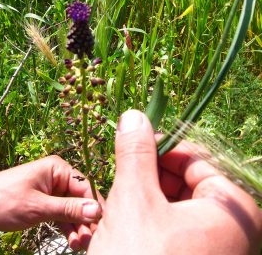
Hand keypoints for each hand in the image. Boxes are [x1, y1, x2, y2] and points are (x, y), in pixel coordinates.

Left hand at [0, 155, 102, 249]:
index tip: (102, 227)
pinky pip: (61, 214)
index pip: (85, 187)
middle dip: (85, 220)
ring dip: (77, 226)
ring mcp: (51, 190)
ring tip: (79, 245)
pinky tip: (71, 240)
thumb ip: (68, 209)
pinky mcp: (44, 202)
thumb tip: (97, 210)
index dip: (95, 206)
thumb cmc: (3, 200)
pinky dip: (66, 226)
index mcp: (57, 169)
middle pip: (80, 199)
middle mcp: (57, 177)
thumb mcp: (38, 207)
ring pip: (71, 209)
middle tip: (88, 241)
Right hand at [88, 110, 261, 254]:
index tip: (133, 145)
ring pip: (177, 207)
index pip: (197, 159)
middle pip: (188, 183)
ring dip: (146, 201)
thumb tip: (135, 115)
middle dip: (151, 178)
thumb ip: (136, 152)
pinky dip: (150, 223)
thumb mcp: (134, 199)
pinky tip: (128, 232)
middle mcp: (233, 233)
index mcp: (233, 212)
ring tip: (121, 212)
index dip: (162, 148)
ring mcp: (215, 251)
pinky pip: (175, 231)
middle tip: (123, 184)